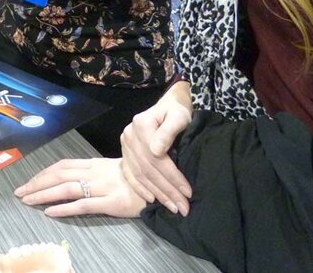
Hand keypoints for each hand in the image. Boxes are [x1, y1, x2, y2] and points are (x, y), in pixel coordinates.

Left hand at [14, 158, 146, 217]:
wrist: (159, 183)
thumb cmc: (133, 178)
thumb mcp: (108, 169)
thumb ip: (89, 171)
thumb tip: (66, 176)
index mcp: (92, 164)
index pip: (61, 166)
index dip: (42, 173)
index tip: (28, 182)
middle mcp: (94, 172)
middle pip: (58, 175)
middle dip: (37, 183)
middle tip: (20, 193)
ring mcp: (101, 186)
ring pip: (66, 188)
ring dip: (44, 194)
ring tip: (28, 201)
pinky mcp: (110, 202)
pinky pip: (83, 205)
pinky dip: (64, 208)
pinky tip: (50, 212)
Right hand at [120, 82, 192, 215]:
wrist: (168, 104)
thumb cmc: (177, 111)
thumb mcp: (179, 116)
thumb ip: (169, 130)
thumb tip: (157, 150)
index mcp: (142, 125)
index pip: (158, 158)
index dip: (173, 178)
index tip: (188, 192)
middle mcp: (129, 135)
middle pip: (148, 169)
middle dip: (167, 191)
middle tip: (183, 208)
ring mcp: (125, 144)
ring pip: (140, 174)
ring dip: (156, 193)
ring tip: (172, 207)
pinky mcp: (124, 152)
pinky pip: (129, 173)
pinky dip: (139, 188)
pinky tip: (151, 199)